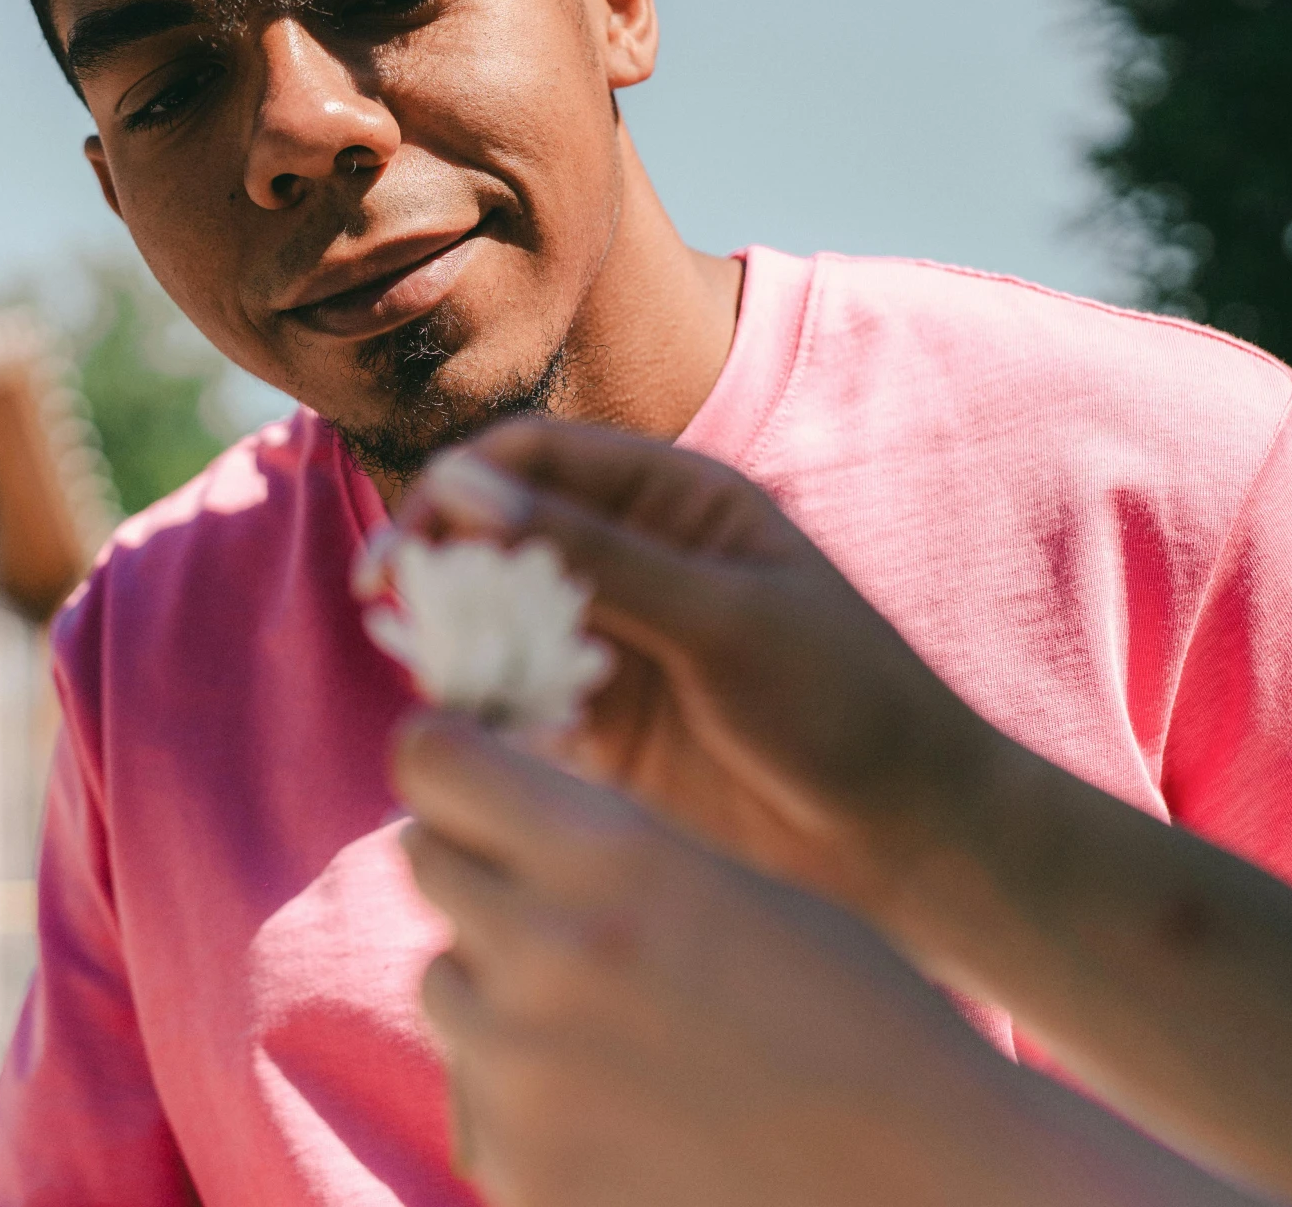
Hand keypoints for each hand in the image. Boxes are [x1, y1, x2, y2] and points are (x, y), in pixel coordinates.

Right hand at [385, 419, 998, 924]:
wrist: (905, 834)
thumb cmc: (841, 701)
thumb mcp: (721, 618)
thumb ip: (597, 555)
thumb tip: (464, 487)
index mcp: (673, 500)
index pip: (535, 458)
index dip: (460, 485)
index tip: (408, 540)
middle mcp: (635, 559)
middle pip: (502, 532)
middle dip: (441, 561)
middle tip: (386, 607)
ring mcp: (616, 642)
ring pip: (499, 619)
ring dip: (456, 638)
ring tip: (426, 675)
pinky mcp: (604, 725)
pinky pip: (518, 700)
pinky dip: (487, 710)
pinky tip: (473, 734)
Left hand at [392, 713, 1251, 1206]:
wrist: (929, 1188)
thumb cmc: (857, 1022)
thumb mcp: (732, 885)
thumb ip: (603, 844)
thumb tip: (494, 812)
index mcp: (611, 854)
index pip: (434, 760)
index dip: (449, 763)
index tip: (466, 779)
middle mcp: (547, 951)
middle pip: (429, 864)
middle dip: (482, 871)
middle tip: (556, 906)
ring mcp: (522, 1073)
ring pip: (447, 983)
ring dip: (501, 990)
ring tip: (617, 1027)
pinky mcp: (517, 1171)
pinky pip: (476, 1099)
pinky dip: (527, 1098)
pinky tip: (627, 1115)